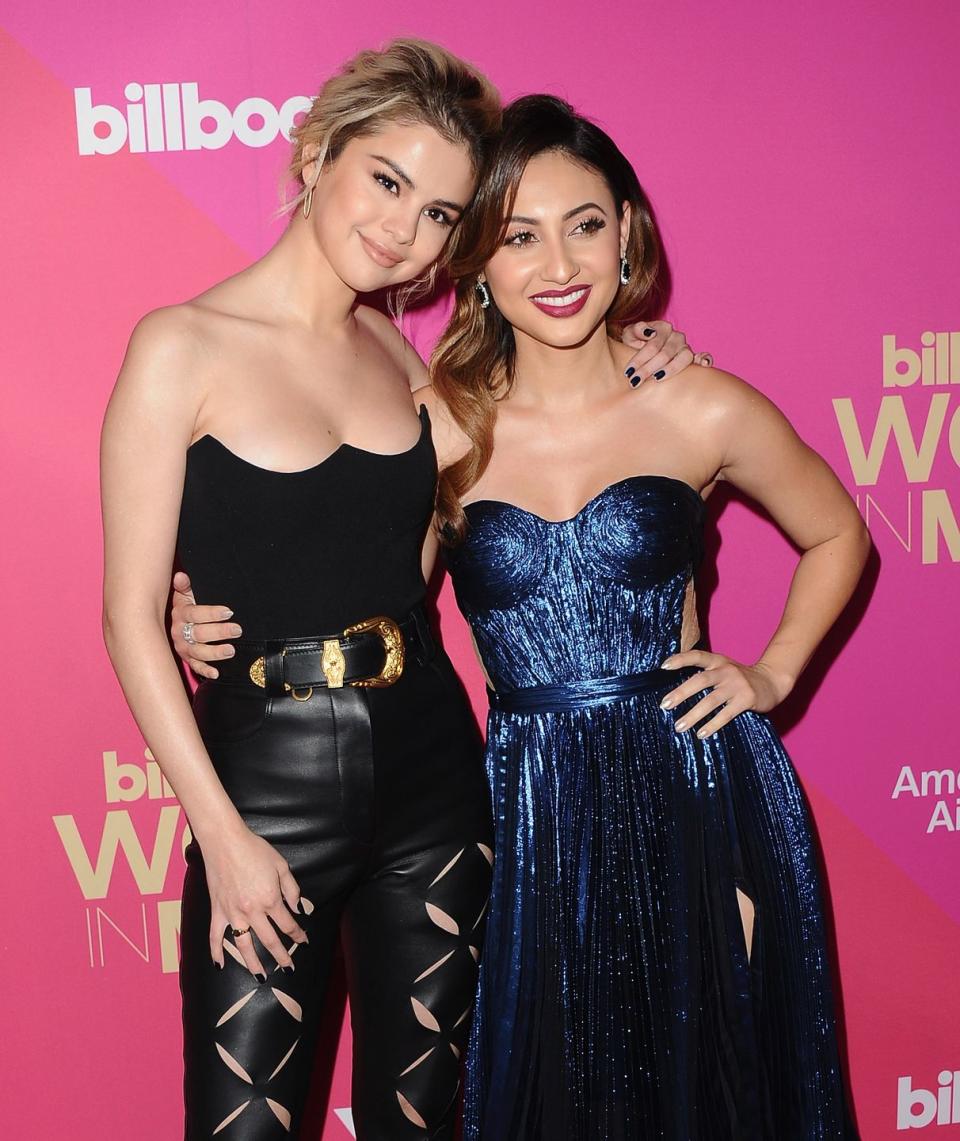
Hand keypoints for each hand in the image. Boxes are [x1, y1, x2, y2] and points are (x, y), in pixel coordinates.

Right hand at [171, 571, 241, 678]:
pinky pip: (195, 666)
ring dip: (215, 652)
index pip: (195, 613)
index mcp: (181, 613)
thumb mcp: (186, 595)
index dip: (211, 613)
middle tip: (237, 630)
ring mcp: (183, 647)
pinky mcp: (187, 658)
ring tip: (231, 650)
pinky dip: (205, 671)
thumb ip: (185, 586)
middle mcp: (180, 631)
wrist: (174, 624)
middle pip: (199, 633)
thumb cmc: (188, 606)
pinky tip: (216, 673)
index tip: (229, 612)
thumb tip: (180, 576)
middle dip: (219, 632)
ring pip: (198, 652)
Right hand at [203, 823, 308, 976]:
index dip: (297, 935)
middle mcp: (252, 911)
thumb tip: (299, 908)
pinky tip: (220, 966)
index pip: (287, 924)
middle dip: (281, 956)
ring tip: (262, 977)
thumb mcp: (281, 866)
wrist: (225, 841)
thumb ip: (291, 889)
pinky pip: (215, 937)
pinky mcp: (218, 911)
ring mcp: (233, 913)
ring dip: (253, 964)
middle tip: (289, 968)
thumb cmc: (255, 850)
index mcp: (270, 899)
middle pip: (269, 940)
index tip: (304, 941)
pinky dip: (216, 953)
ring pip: (244, 946)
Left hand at [621, 319, 706, 385]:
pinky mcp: (694, 358)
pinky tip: (703, 365)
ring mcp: (686, 347)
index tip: (628, 372)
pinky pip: (704, 357)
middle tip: (635, 381)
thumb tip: (647, 334)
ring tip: (657, 378)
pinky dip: (705, 359)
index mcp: (663, 328)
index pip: (652, 345)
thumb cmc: (636, 341)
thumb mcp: (630, 334)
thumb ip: (635, 331)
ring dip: (671, 369)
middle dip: (648, 369)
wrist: (644, 347)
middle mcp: (677, 337)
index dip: (639, 359)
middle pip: (665, 354)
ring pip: (684, 358)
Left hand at [658, 650, 793, 737]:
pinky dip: (712, 725)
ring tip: (679, 726)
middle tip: (665, 705)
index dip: (680, 659)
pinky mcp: (746, 699)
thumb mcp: (724, 669)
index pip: (696, 656)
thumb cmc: (740, 678)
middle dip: (681, 693)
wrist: (772, 682)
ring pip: (711, 700)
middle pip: (700, 681)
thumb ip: (706, 674)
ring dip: (693, 715)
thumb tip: (676, 692)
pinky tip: (701, 733)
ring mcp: (737, 685)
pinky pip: (726, 714)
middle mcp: (726, 670)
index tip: (663, 666)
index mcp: (718, 661)